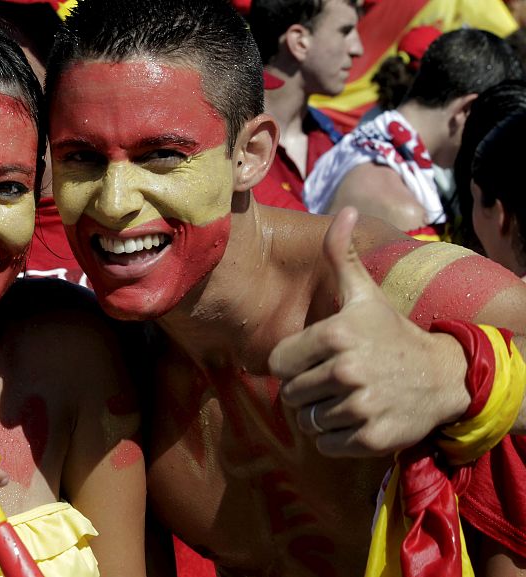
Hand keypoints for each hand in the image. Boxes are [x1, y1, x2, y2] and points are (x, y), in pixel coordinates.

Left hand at [268, 208, 468, 456]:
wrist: (442, 376)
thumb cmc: (391, 332)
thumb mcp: (364, 293)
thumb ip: (341, 255)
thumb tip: (345, 211)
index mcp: (335, 334)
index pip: (278, 364)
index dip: (292, 364)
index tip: (314, 358)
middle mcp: (346, 371)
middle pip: (290, 394)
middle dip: (305, 389)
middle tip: (332, 379)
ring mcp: (360, 407)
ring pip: (306, 421)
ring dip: (319, 414)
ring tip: (344, 398)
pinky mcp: (370, 438)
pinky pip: (325, 443)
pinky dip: (334, 437)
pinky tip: (355, 418)